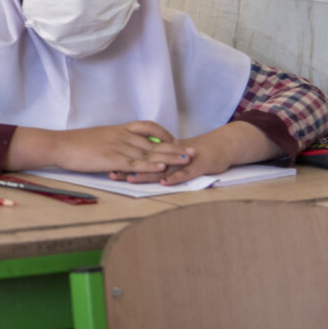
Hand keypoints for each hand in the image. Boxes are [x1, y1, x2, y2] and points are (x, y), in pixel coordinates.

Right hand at [9, 120, 190, 175]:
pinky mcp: (112, 160)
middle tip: (193, 151)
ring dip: (169, 157)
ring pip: (149, 153)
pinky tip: (162, 169)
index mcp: (118, 129)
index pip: (148, 128)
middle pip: (154, 142)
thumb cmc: (74, 144)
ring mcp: (118, 148)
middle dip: (175, 147)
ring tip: (186, 160)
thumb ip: (112, 142)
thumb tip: (120, 149)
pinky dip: (150, 166)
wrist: (59, 145)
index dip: (164, 134)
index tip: (176, 140)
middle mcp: (122, 136)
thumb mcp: (97, 138)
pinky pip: (135, 163)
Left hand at [123, 121, 279, 185]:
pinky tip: (163, 182)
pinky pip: (185, 172)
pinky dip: (174, 177)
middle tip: (111, 173)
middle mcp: (171, 154)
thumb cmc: (193, 152)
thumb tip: (131, 162)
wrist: (222, 146)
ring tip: (131, 179)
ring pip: (163, 166)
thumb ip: (154, 156)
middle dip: (128, 167)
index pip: (138, 155)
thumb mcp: (171, 153)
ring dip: (147, 173)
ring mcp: (184, 159)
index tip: (106, 164)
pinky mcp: (199, 165)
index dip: (122, 160)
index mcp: (162, 150)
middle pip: (146, 161)